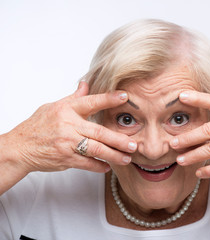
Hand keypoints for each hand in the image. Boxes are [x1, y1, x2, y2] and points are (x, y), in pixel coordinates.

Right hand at [5, 81, 136, 173]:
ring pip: (96, 150)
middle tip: (133, 144)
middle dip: (118, 139)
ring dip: (113, 155)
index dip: (109, 99)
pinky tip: (108, 166)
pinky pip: (86, 163)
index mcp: (66, 110)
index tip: (125, 97)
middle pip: (99, 132)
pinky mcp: (65, 159)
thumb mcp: (53, 107)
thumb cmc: (37, 126)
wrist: (19, 147)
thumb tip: (86, 84)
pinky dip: (98, 166)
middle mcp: (68, 126)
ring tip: (127, 158)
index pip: (91, 102)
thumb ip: (73, 98)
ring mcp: (67, 143)